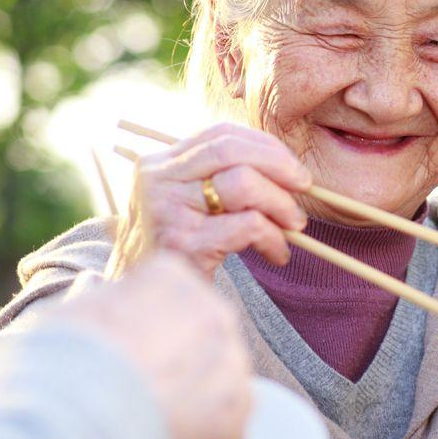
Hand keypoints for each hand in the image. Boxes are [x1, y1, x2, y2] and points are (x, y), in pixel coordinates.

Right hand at [56, 253, 253, 438]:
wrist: (84, 409)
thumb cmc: (67, 357)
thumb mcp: (74, 311)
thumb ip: (98, 299)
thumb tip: (95, 285)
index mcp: (171, 276)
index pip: (169, 297)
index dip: (144, 330)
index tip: (123, 353)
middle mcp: (213, 309)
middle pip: (201, 337)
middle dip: (176, 363)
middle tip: (137, 391)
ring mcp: (231, 360)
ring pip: (216, 382)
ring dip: (191, 401)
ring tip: (147, 419)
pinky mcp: (237, 410)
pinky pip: (224, 426)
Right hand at [109, 123, 312, 278]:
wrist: (135, 304)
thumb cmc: (167, 252)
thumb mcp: (179, 204)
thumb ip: (211, 180)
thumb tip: (279, 166)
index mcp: (158, 164)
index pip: (219, 134)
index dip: (264, 145)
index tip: (291, 166)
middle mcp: (158, 180)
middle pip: (231, 150)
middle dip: (279, 165)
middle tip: (302, 187)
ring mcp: (168, 210)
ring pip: (243, 183)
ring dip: (281, 203)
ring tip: (292, 226)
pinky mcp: (184, 244)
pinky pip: (247, 225)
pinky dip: (273, 237)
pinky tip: (276, 253)